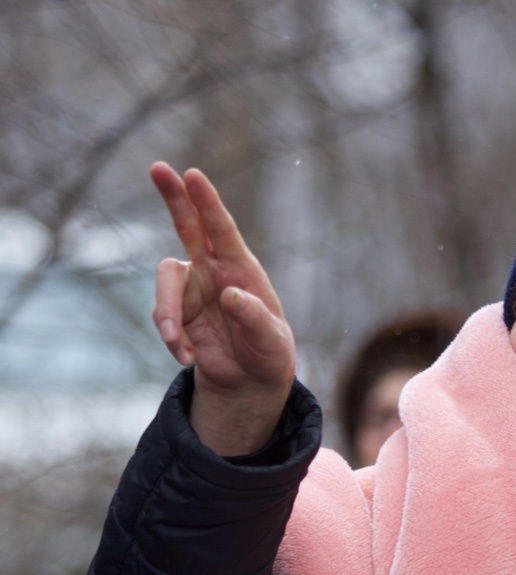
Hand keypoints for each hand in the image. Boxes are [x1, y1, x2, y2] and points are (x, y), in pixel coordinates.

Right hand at [149, 162, 295, 455]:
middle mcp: (212, 271)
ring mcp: (190, 290)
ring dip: (166, 313)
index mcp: (240, 268)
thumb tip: (229, 296)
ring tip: (177, 343)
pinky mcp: (175, 313)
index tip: (193, 175)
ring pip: (165, 284)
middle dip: (173, 197)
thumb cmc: (269, 351)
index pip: (222, 230)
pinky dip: (172, 340)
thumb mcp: (271, 339)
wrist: (251, 381)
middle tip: (158, 166)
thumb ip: (254, 317)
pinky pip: (163, 319)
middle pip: (187, 226)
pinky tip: (188, 357)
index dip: (207, 203)